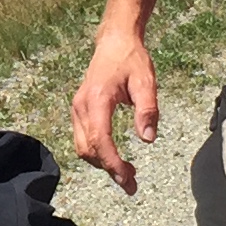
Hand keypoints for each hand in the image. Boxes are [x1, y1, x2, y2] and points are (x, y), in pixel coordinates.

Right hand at [71, 28, 159, 194]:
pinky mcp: (80, 111)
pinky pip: (84, 139)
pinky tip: (116, 159)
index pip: (100, 139)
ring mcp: (78, 109)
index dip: (112, 163)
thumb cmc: (131, 59)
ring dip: (103, 164)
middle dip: (108, 169)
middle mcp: (81, 106)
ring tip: (128, 174)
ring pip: (83, 147)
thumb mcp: (146, 81)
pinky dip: (98, 153)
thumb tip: (147, 139)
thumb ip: (148, 110)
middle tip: (132, 184)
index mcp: (97, 99)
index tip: (127, 178)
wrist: (114, 41)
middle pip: (88, 149)